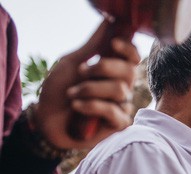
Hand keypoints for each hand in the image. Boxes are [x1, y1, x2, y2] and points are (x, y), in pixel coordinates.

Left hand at [33, 20, 139, 149]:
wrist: (45, 120)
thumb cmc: (58, 91)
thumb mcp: (72, 63)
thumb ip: (93, 46)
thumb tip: (108, 22)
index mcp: (113, 72)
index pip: (133, 58)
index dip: (128, 50)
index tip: (112, 44)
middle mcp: (121, 87)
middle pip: (129, 72)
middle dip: (103, 68)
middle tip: (81, 72)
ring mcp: (121, 106)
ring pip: (119, 90)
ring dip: (90, 89)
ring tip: (72, 95)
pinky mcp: (117, 124)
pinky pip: (113, 111)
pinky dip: (91, 106)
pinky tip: (77, 107)